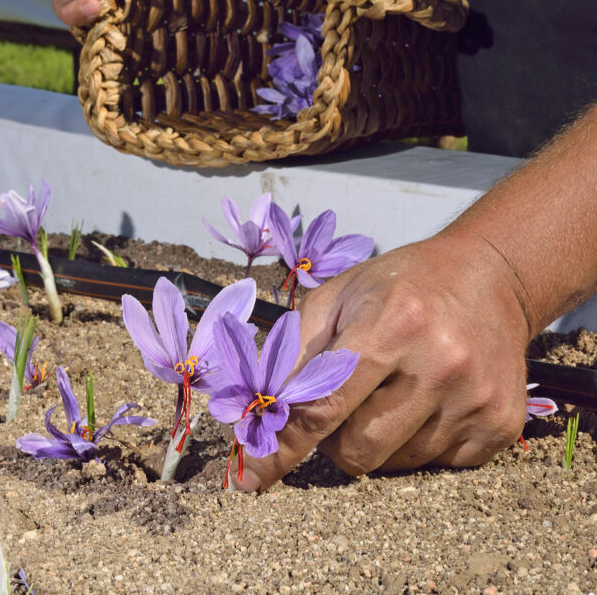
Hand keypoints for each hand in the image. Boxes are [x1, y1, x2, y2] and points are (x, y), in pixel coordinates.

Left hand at [236, 233, 529, 490]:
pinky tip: (430, 399)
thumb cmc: (402, 285)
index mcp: (393, 322)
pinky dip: (418, 443)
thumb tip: (259, 413)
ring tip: (395, 389)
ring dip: (378, 438)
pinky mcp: (501, 426)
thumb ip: (295, 350)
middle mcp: (440, 362)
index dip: (283, 445)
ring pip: (394, 465)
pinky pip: (436, 467)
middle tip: (346, 400)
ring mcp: (475, 399)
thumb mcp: (340, 294)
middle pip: (358, 450)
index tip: (252, 476)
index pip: (325, 405)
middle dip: (336, 437)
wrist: (489, 276)